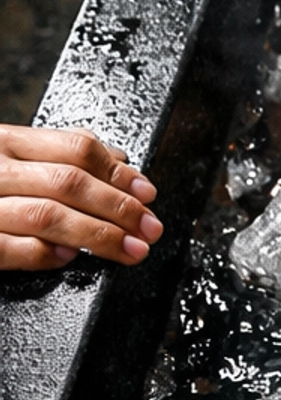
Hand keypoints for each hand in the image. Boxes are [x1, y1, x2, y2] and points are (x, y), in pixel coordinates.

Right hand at [0, 126, 162, 271]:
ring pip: (47, 215)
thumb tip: (118, 162)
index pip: (76, 149)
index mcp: (7, 142)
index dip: (119, 174)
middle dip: (119, 207)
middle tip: (148, 227)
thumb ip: (59, 156)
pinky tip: (70, 257)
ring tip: (129, 248)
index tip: (146, 194)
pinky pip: (10, 249)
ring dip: (98, 235)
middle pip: (69, 183)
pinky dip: (44, 253)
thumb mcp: (13, 158)